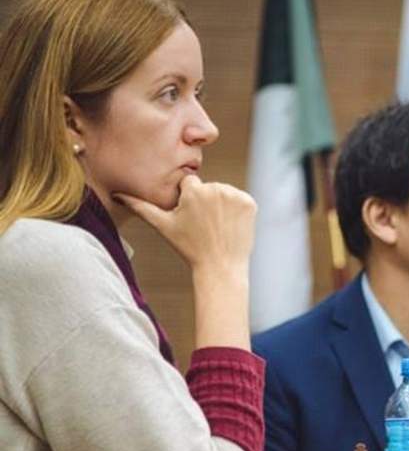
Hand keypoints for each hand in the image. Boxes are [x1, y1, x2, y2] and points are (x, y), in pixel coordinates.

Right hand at [116, 175, 255, 275]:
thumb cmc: (188, 247)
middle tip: (204, 225)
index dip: (188, 200)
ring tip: (216, 226)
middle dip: (205, 202)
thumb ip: (140, 206)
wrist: (220, 266)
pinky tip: (229, 225)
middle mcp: (215, 188)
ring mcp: (235, 196)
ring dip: (221, 205)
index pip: (188, 184)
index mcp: (193, 190)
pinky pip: (240, 200)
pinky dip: (237, 210)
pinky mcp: (250, 203)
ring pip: (224, 193)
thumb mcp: (163, 225)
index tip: (190, 217)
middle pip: (207, 188)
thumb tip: (117, 194)